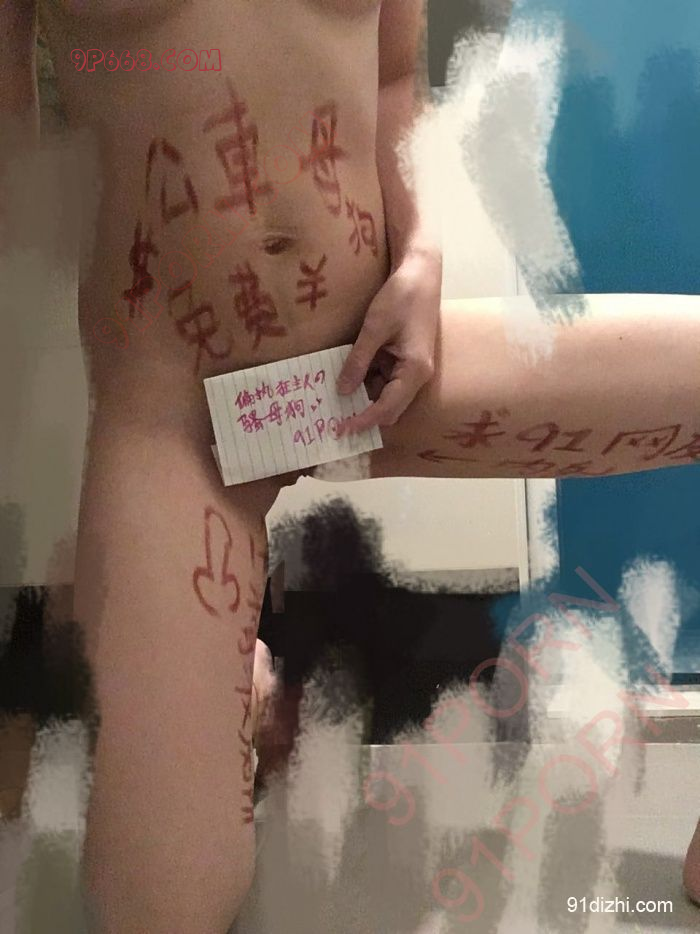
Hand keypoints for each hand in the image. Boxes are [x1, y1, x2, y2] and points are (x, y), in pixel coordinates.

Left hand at [336, 250, 441, 434]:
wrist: (422, 273)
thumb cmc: (401, 297)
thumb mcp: (374, 328)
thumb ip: (358, 361)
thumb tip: (342, 391)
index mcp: (414, 370)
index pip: (387, 408)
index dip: (363, 421)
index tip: (341, 430)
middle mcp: (417, 375)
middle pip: (390, 409)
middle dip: (364, 416)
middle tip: (333, 420)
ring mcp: (412, 368)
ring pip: (386, 395)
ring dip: (364, 399)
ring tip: (334, 401)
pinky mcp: (405, 359)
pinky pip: (385, 379)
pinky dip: (367, 382)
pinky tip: (347, 379)